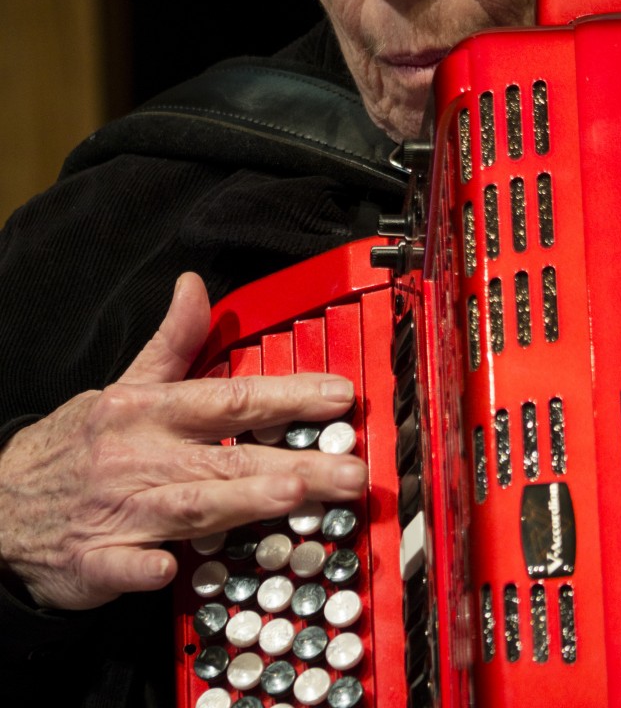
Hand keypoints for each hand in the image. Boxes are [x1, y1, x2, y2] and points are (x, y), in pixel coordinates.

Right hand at [0, 273, 364, 609]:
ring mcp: (116, 509)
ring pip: (188, 506)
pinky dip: (140, 566)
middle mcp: (138, 456)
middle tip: (351, 470)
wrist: (3, 501)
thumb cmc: (79, 443)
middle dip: (294, 463)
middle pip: (227, 458)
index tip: (339, 397)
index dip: (287, 397)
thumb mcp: (125, 385)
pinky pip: (118, 565)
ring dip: (239, 503)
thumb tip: (196, 287)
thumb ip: (171, 342)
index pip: (230, 398)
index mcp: (148, 410)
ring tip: (293, 497)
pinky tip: (169, 569)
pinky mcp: (93, 560)